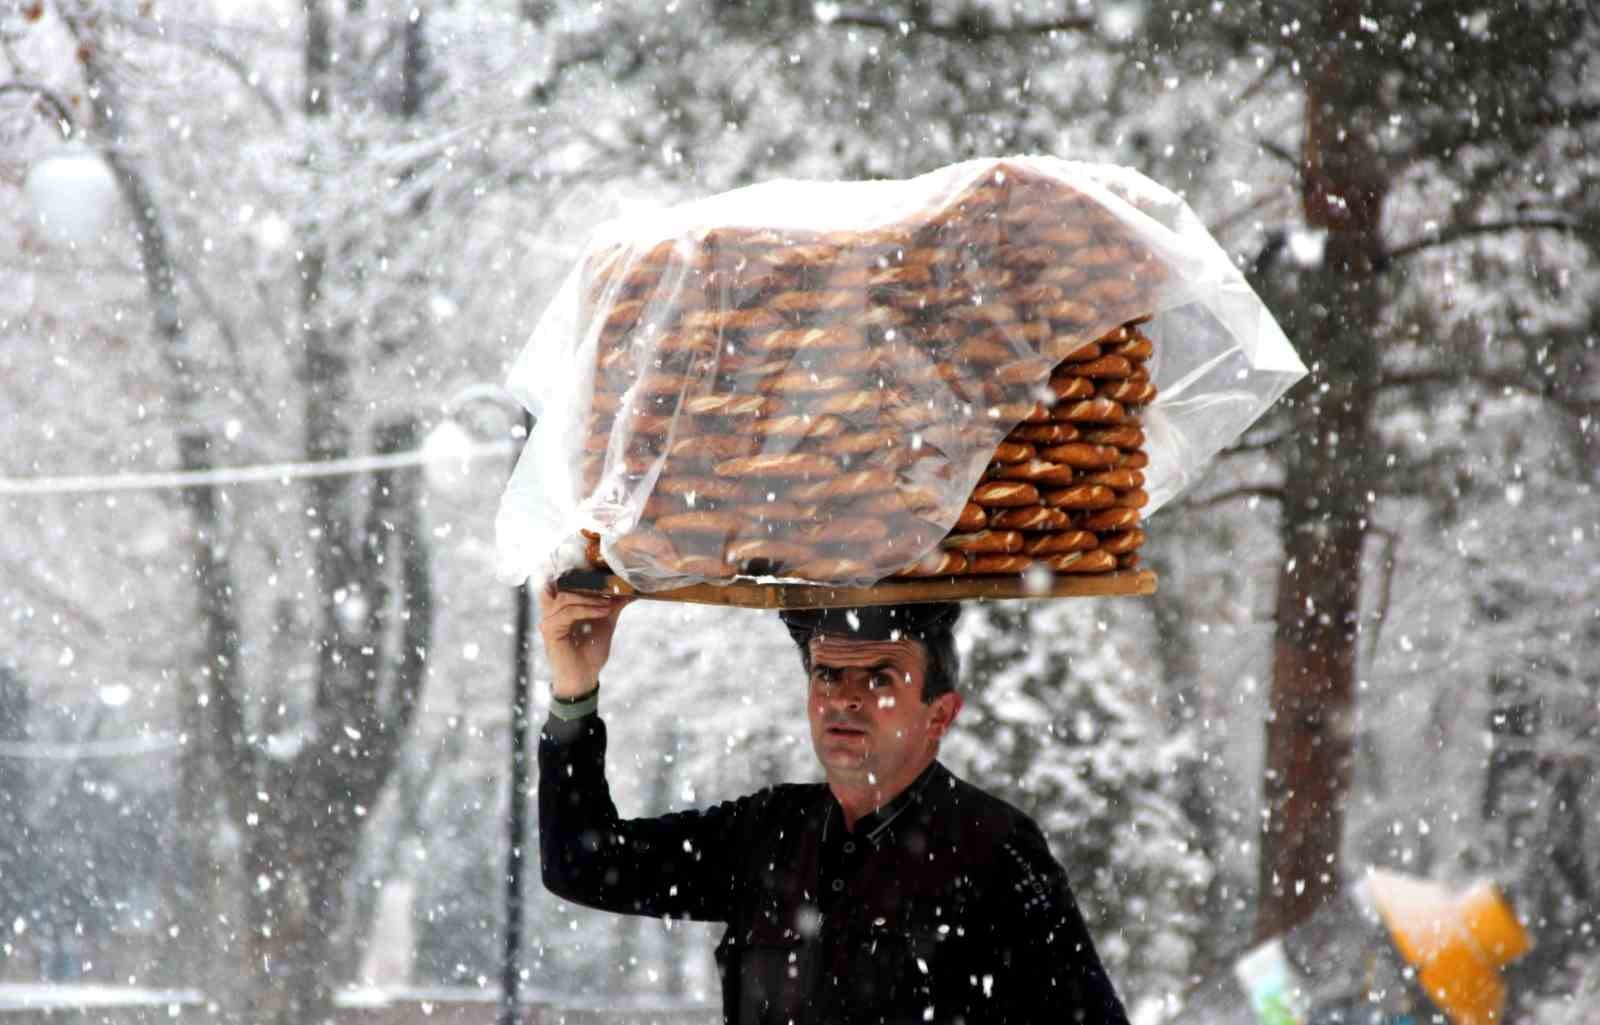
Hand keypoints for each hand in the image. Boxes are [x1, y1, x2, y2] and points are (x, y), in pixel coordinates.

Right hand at [539, 583, 631, 697]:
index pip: (563, 580)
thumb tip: (629, 592)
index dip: (580, 572)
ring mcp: (548, 619)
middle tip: (607, 583)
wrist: (584, 677)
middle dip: (584, 581)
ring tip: (609, 602)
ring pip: (565, 597)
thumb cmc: (590, 651)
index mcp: (561, 606)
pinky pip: (568, 612)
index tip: (603, 571)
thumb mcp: (605, 623)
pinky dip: (587, 609)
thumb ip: (612, 606)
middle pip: (560, 583)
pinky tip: (604, 611)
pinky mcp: (550, 630)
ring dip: (590, 598)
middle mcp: (551, 610)